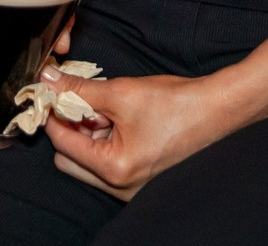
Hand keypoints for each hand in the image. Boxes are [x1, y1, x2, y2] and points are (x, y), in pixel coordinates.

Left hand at [45, 73, 229, 200]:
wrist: (217, 110)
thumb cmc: (176, 104)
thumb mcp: (121, 92)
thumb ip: (80, 89)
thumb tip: (49, 81)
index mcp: (114, 169)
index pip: (63, 144)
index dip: (54, 114)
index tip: (52, 92)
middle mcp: (120, 186)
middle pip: (70, 159)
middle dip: (71, 128)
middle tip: (83, 100)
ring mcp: (130, 186)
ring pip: (87, 161)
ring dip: (88, 133)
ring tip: (109, 108)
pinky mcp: (139, 179)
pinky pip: (107, 162)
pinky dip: (105, 140)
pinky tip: (119, 117)